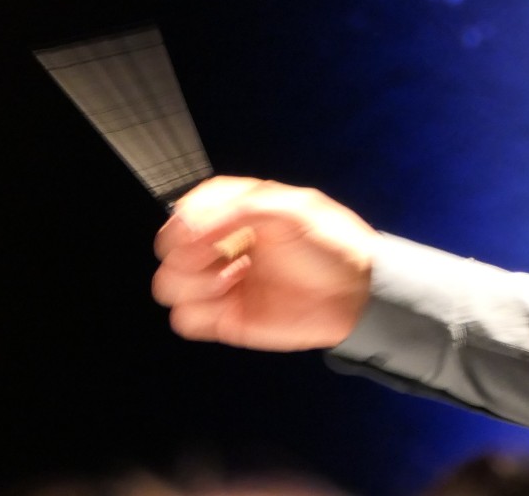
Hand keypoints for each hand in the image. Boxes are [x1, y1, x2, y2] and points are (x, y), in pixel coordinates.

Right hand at [151, 176, 376, 351]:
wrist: (358, 296)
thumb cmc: (333, 246)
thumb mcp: (293, 208)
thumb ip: (239, 209)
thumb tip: (191, 229)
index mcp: (237, 212)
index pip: (187, 210)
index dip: (185, 221)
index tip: (199, 232)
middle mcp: (224, 246)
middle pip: (170, 250)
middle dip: (187, 255)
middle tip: (219, 257)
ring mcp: (223, 283)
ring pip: (170, 285)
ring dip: (193, 284)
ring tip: (231, 280)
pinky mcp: (226, 319)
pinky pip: (185, 319)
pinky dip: (199, 312)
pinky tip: (231, 301)